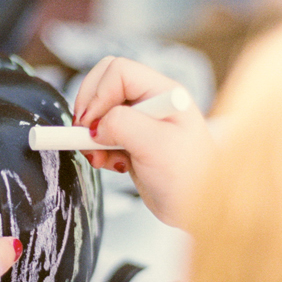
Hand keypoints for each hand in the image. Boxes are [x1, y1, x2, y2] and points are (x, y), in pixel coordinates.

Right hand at [73, 57, 213, 228]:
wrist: (196, 209)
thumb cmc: (189, 178)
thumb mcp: (156, 146)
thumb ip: (123, 125)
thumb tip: (95, 124)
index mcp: (164, 93)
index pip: (118, 71)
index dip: (98, 94)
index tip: (90, 124)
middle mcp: (151, 101)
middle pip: (104, 83)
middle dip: (89, 109)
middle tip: (84, 134)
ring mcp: (140, 120)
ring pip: (99, 110)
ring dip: (91, 134)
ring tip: (100, 157)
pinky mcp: (131, 140)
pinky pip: (101, 133)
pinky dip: (97, 148)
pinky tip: (111, 164)